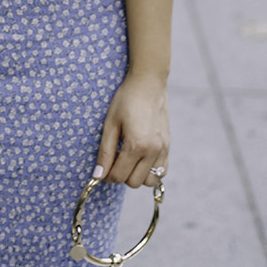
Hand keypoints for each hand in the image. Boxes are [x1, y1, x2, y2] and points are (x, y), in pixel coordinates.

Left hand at [94, 73, 168, 188]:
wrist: (149, 84)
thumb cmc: (126, 100)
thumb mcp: (110, 124)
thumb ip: (105, 152)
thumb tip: (98, 175)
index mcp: (137, 145)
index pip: (118, 176)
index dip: (106, 175)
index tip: (102, 168)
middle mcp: (153, 150)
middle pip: (133, 182)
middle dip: (121, 175)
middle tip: (115, 158)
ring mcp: (163, 149)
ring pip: (149, 181)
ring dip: (136, 175)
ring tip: (128, 158)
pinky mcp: (168, 146)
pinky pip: (161, 171)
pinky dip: (150, 171)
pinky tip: (140, 158)